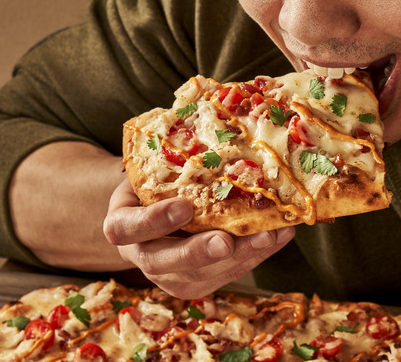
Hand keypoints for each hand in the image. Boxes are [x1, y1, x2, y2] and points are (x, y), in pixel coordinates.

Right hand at [103, 179, 294, 298]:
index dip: (153, 221)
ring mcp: (170, 274)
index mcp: (122, 225)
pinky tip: (278, 235)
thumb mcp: (151, 167)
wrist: (156, 206)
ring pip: (200, 276)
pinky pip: (227, 274)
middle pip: (162, 262)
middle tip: (226, 242)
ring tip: (268, 235)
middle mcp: (142, 256)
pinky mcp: (199, 281)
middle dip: (198, 253)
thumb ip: (168, 160)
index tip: (183, 207)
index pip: (127, 229)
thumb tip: (210, 119)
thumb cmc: (156, 180)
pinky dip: (256, 255)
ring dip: (239, 257)